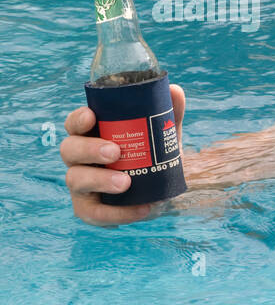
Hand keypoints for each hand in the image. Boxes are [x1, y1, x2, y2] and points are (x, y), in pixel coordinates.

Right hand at [61, 83, 185, 226]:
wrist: (163, 190)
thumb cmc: (152, 155)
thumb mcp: (163, 135)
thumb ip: (168, 115)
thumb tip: (174, 91)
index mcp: (91, 135)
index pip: (75, 124)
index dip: (78, 119)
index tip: (92, 116)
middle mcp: (80, 159)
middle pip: (69, 149)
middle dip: (89, 149)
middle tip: (115, 152)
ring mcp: (82, 184)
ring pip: (75, 180)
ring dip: (99, 180)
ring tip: (126, 182)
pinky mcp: (90, 208)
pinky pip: (94, 213)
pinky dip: (117, 213)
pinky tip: (142, 209)